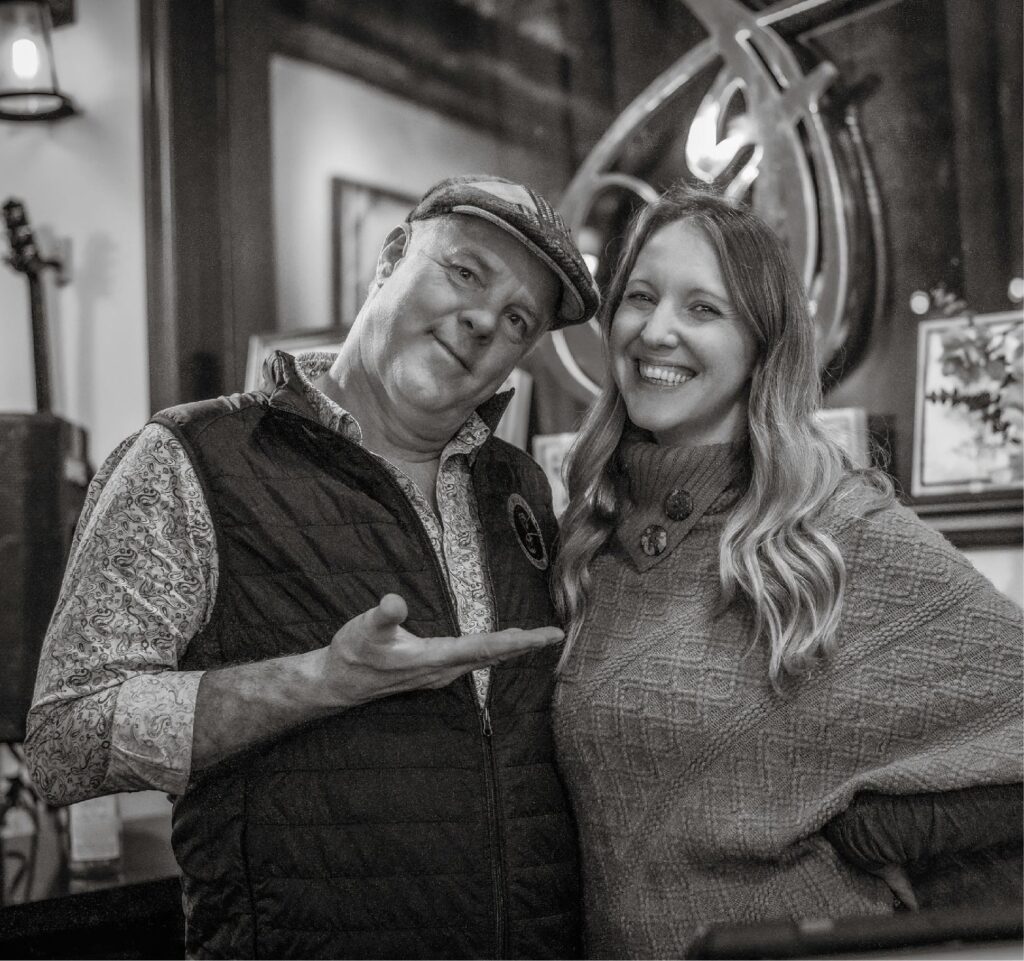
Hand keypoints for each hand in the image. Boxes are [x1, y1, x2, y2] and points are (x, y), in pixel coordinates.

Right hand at [314, 594, 563, 708]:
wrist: (339, 684)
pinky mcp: (434, 672)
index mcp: (435, 659)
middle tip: (555, 635)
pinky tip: (500, 646)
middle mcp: (444, 670)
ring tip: (536, 638)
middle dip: (524, 646)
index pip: (485, 649)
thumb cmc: (353, 654)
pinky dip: (493, 651)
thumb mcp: (364, 629)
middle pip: (492, 657)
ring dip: (511, 649)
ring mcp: (440, 674)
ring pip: (484, 660)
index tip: (545, 636)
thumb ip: (383, 617)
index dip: (518, 641)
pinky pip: (473, 660)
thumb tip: (394, 602)